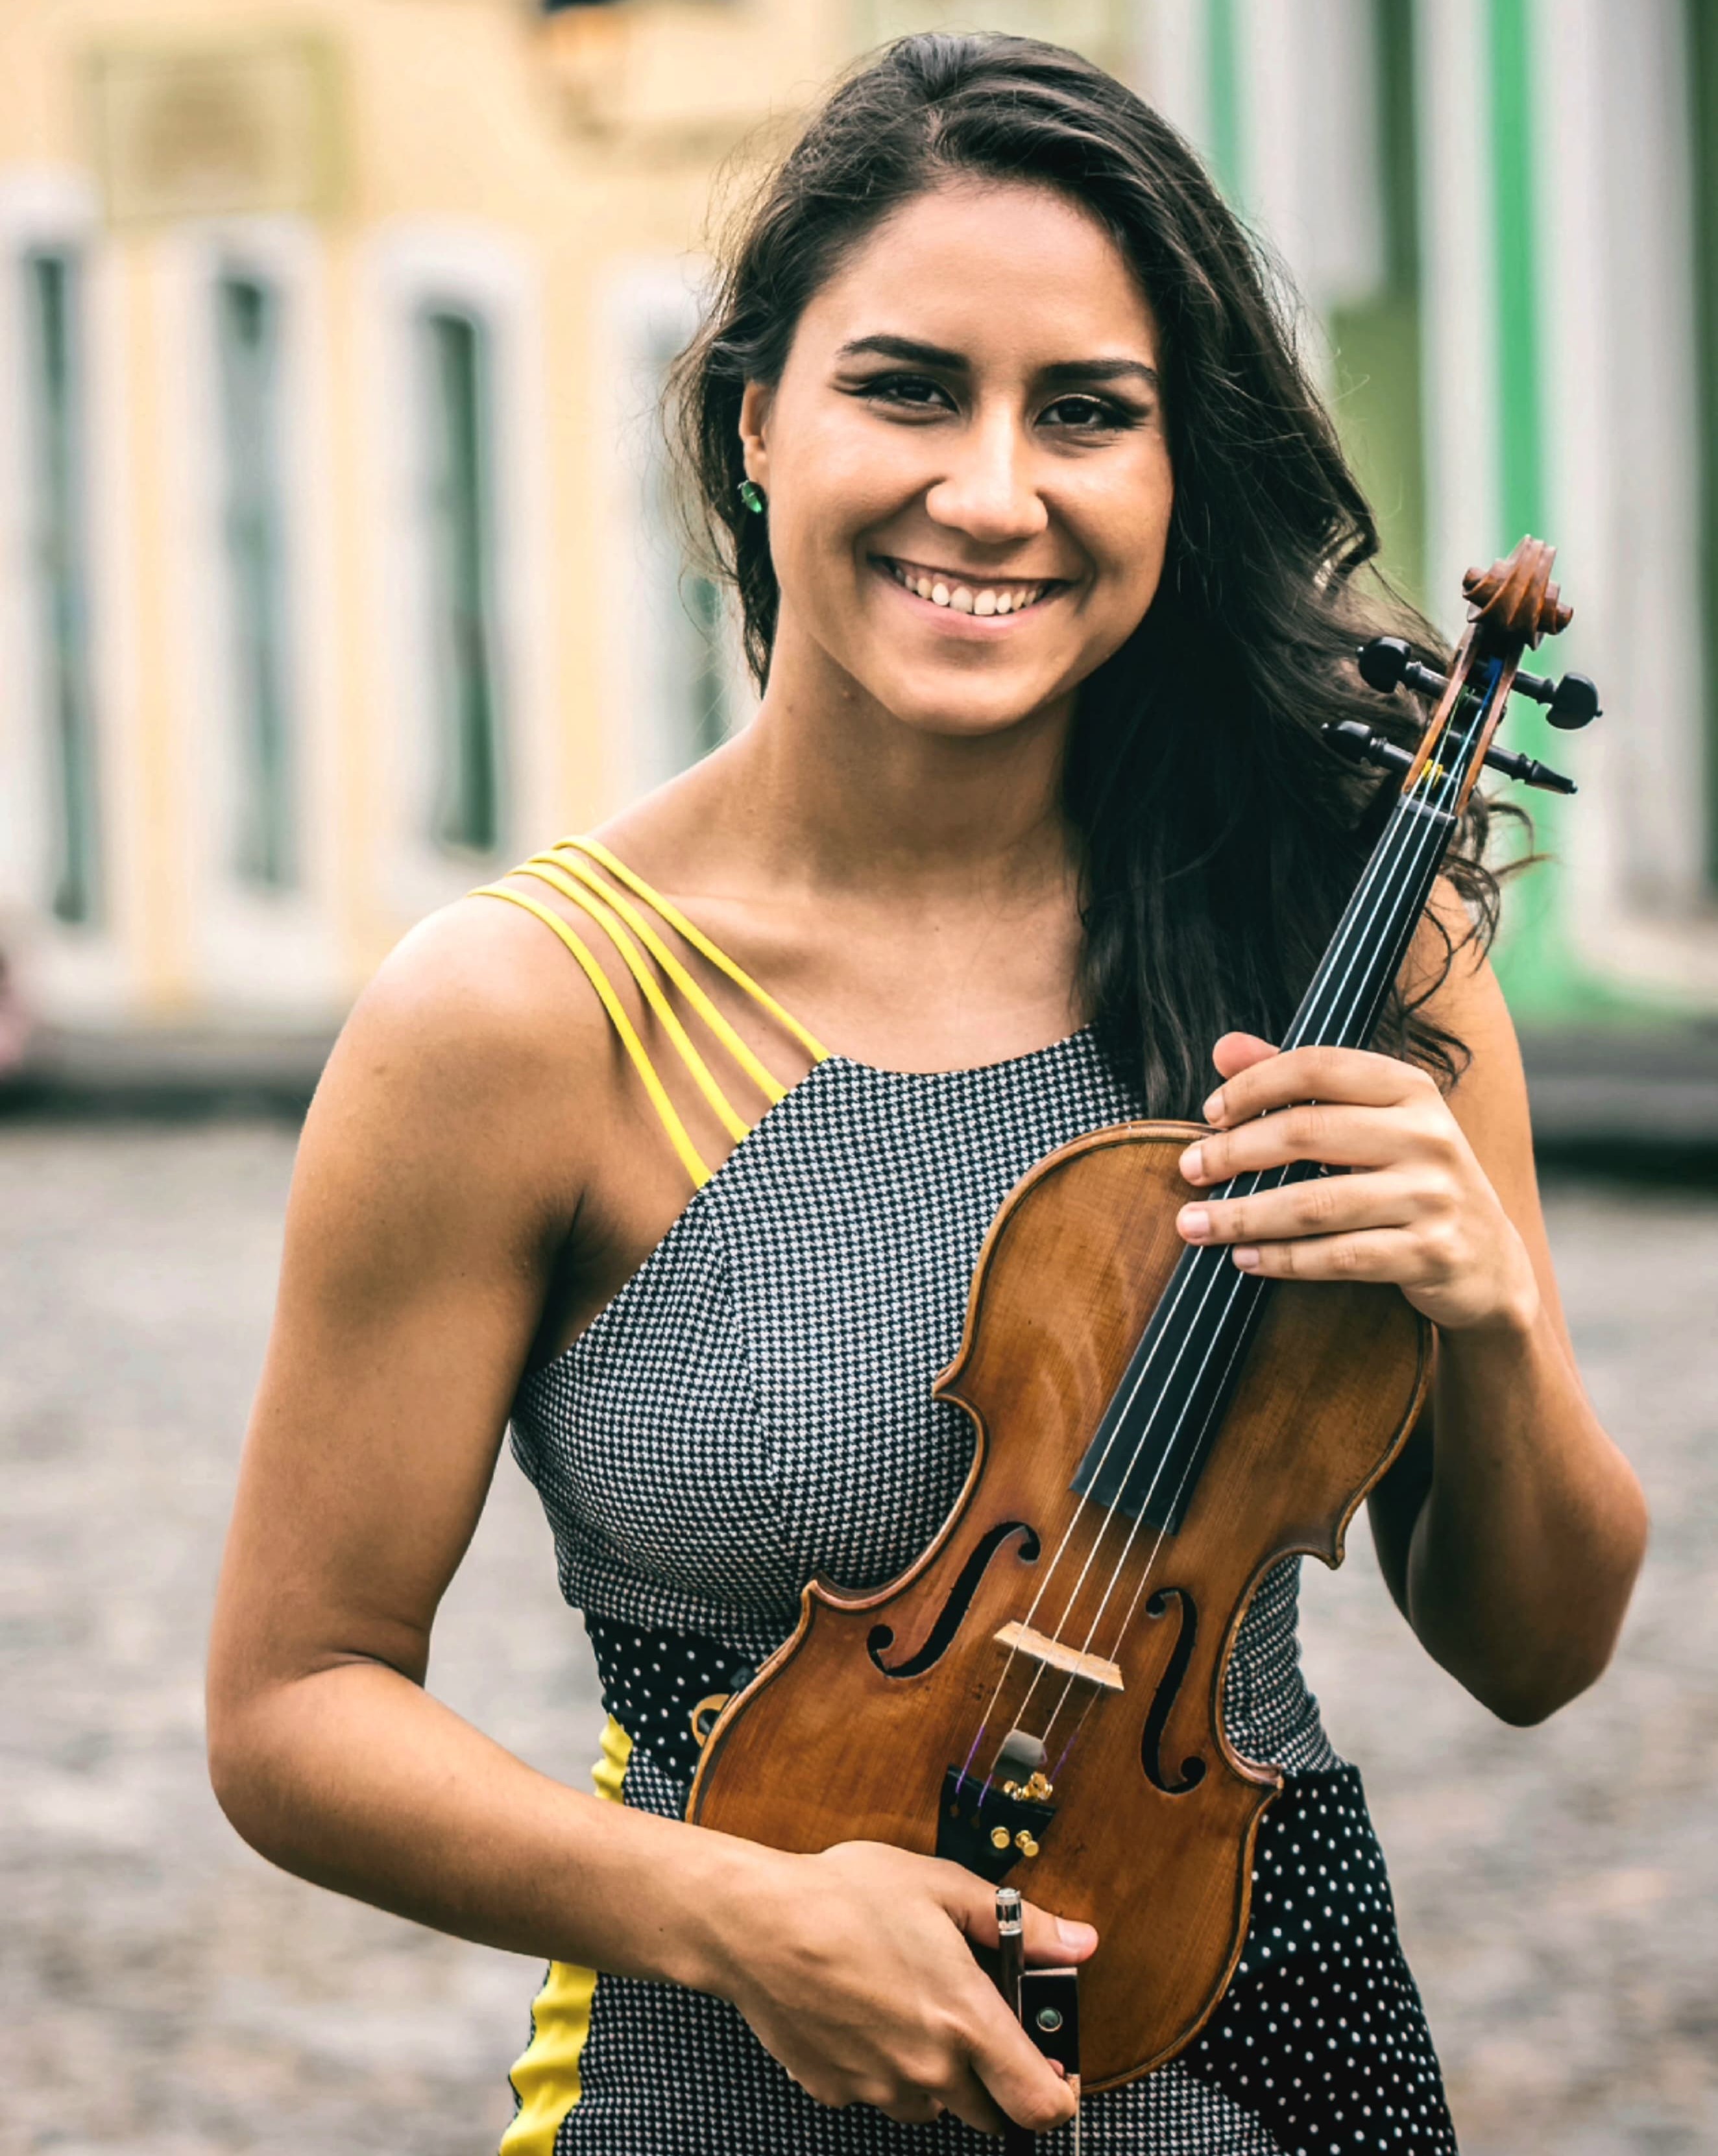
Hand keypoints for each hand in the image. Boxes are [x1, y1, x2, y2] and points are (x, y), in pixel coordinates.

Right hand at [717, 1839, 1094, 2132]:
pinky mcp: (836, 2091)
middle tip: (972, 2020)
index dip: (1062, 2098)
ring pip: (932, 2105)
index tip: (1060, 2075)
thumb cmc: (845, 1895)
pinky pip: (878, 2092)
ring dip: (937, 2073)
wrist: (755, 1923)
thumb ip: (1020, 1923)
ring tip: (909, 2004)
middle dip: (993, 2078)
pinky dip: (882, 2065)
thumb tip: (1081, 1941)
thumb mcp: (941, 1885)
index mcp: (965, 2021)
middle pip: (989, 2113)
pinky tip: (863, 2011)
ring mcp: (879, 2087)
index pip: (1041, 2106)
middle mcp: (928, 2068)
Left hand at [1173, 1032, 1540, 1334]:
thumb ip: (1300, 1083)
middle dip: (1234, 1153)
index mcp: (1410, 1089)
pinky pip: (1339, 1256)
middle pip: (1307, 1133)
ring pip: (1315, 1203)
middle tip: (1188, 1170)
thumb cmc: (1410, 1179)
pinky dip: (1283, 1259)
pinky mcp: (1431, 1254)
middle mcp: (1428, 1135)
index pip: (1318, 1067)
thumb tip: (1223, 1047)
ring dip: (1243, 1215)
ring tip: (1194, 1224)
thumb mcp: (1371, 1122)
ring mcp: (1434, 1196)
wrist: (1489, 1262)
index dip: (1254, 1086)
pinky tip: (1245, 1258)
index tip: (1210, 1114)